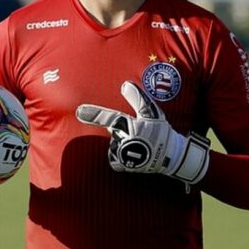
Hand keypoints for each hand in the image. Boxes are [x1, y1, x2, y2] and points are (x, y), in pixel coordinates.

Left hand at [75, 81, 210, 184]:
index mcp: (130, 126)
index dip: (94, 114)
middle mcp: (124, 140)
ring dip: (121, 142)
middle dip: (123, 130)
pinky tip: (132, 154)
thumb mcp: (152, 113)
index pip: (110, 118)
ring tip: (138, 144)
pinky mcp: (121, 164)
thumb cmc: (160, 132)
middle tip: (140, 135)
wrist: (169, 156)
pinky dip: (119, 156)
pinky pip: (113, 158)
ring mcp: (122, 154)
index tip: (78, 111)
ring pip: (112, 143)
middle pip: (114, 130)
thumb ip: (138, 99)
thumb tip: (125, 84)